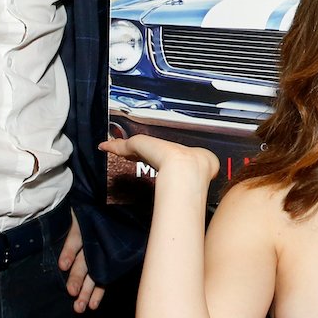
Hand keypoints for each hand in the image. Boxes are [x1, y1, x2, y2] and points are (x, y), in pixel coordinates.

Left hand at [58, 213, 105, 312]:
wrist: (97, 209)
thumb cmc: (70, 215)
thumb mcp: (63, 214)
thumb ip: (53, 223)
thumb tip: (31, 235)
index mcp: (81, 225)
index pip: (75, 238)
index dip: (69, 251)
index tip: (63, 265)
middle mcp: (92, 239)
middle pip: (85, 259)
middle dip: (78, 277)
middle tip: (71, 292)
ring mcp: (99, 251)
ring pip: (94, 272)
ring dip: (88, 291)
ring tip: (79, 307)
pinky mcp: (104, 261)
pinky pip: (104, 278)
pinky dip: (99, 292)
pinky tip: (92, 305)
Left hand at [100, 132, 219, 183]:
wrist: (188, 168)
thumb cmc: (197, 166)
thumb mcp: (206, 164)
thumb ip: (206, 168)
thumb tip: (214, 172)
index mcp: (173, 153)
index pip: (158, 151)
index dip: (150, 152)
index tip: (144, 154)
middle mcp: (159, 148)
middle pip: (141, 146)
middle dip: (132, 147)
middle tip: (122, 147)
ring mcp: (146, 146)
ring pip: (129, 145)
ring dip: (119, 145)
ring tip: (110, 145)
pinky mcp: (135, 146)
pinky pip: (120, 145)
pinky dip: (111, 146)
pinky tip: (102, 146)